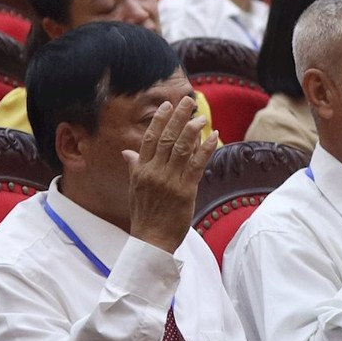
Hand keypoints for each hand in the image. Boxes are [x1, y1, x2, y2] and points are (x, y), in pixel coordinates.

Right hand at [126, 96, 216, 253]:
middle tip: (187, 100)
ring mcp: (169, 181)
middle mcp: (153, 172)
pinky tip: (213, 136)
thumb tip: (128, 152)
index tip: (168, 105)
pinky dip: (206, 148)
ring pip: (181, 148)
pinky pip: (197, 164)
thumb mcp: (135, 189)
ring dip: (193, 129)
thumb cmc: (145, 215)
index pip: (149, 139)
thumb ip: (134, 167)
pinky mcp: (185, 190)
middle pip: (166, 138)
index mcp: (140, 170)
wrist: (151, 240)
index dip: (159, 120)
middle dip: (178, 117)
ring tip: (201, 116)